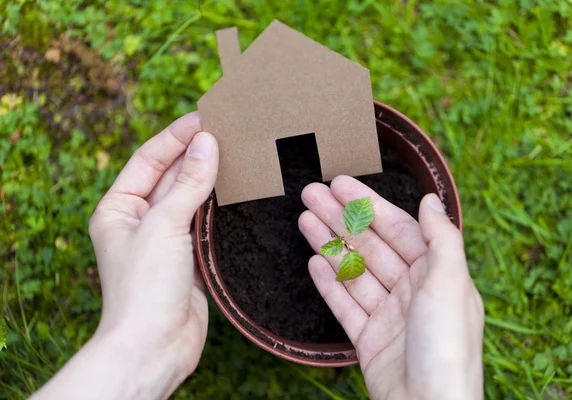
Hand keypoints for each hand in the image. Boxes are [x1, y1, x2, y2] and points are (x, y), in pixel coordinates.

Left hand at [32, 112, 218, 399]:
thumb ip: (188, 183)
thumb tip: (207, 143)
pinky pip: (205, 221)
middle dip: (195, 153)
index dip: (175, 136)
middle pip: (170, 175)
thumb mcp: (164, 225)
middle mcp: (140, 220)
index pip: (148, 160)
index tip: (204, 117)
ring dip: (209, 176)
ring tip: (237, 151)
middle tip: (227, 129)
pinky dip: (219, 204)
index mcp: (118, 208)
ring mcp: (166, 239)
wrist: (156, 345)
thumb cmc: (145, 287)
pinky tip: (237, 188)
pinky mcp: (189, 256)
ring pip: (190, 197)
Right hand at [299, 176, 483, 399]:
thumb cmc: (447, 346)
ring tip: (303, 220)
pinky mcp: (368, 338)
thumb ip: (441, 238)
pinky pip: (344, 303)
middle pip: (368, 245)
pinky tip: (313, 261)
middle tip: (309, 195)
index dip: (367, 204)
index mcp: (435, 274)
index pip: (396, 228)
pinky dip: (329, 283)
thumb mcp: (451, 283)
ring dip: (328, 244)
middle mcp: (411, 290)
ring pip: (352, 270)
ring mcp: (388, 315)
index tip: (340, 185)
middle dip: (339, 219)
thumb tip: (431, 198)